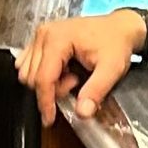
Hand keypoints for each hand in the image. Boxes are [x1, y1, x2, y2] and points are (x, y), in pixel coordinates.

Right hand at [17, 10, 145, 127]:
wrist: (119, 28)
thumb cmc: (115, 42)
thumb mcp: (111, 69)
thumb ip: (96, 91)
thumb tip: (82, 112)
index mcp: (57, 39)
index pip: (42, 78)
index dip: (46, 103)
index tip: (50, 119)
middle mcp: (45, 34)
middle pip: (33, 77)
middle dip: (53, 89)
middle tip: (76, 82)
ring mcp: (41, 36)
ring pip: (28, 73)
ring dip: (48, 83)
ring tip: (72, 75)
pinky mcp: (41, 40)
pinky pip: (30, 66)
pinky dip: (43, 75)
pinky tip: (62, 71)